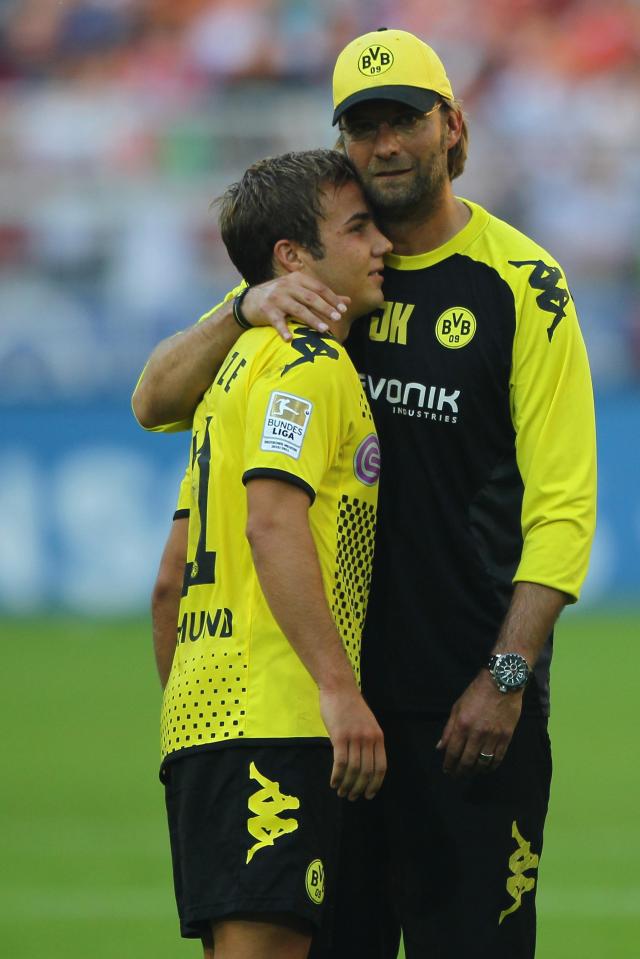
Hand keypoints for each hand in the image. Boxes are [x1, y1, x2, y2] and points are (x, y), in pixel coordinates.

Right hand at [243, 274, 350, 340]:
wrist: (250, 301)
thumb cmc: (281, 297)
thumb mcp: (300, 292)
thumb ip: (323, 297)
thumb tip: (347, 302)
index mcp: (297, 279)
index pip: (319, 288)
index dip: (331, 298)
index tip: (343, 310)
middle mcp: (287, 286)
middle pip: (310, 298)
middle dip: (325, 308)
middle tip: (336, 318)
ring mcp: (276, 298)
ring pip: (298, 309)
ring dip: (311, 320)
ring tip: (324, 330)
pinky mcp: (266, 310)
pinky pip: (277, 322)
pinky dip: (283, 330)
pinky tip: (290, 339)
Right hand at [319, 686, 385, 800]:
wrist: (339, 688)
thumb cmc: (351, 706)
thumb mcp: (367, 724)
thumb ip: (368, 741)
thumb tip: (364, 765)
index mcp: (378, 737)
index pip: (381, 767)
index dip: (375, 784)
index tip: (369, 795)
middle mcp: (369, 739)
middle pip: (367, 771)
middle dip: (360, 788)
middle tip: (351, 797)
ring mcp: (354, 737)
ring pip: (353, 770)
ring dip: (347, 785)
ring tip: (341, 792)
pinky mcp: (339, 736)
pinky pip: (340, 763)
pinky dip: (337, 776)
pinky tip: (333, 782)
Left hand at [436, 670, 522, 777]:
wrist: (502, 683)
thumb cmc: (476, 693)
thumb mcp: (457, 707)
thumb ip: (449, 729)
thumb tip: (440, 748)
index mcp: (462, 725)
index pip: (453, 752)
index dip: (449, 764)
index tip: (447, 770)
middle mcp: (477, 734)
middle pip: (467, 761)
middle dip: (460, 771)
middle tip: (457, 776)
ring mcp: (493, 737)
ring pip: (482, 762)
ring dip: (474, 771)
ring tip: (470, 773)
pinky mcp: (506, 737)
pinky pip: (498, 758)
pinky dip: (491, 767)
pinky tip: (486, 768)